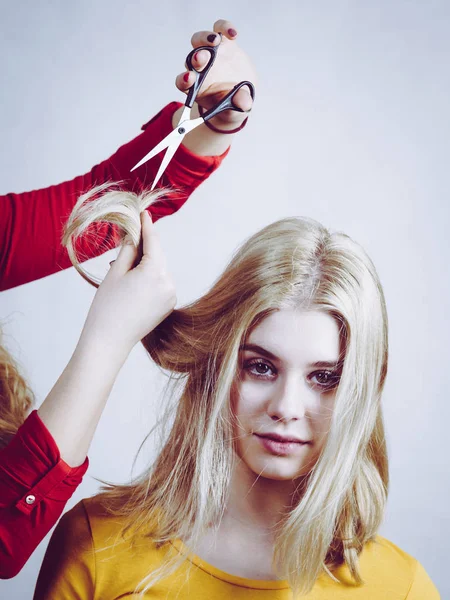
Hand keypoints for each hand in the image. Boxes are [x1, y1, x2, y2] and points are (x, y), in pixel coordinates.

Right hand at [80, 212, 175, 353]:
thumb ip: (128, 249)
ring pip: (159, 268)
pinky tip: (132, 280)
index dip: (147, 225)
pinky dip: (149, 276)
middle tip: (126, 237)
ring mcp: (171, 295)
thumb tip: (134, 233)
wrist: (109, 342)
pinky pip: (160, 282)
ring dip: (145, 262)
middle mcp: (169, 283)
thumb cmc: (107, 307)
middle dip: (143, 246)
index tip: (143, 212)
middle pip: (158, 255)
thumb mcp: (115, 272)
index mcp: (156, 272)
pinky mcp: (169, 305)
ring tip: (122, 266)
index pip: (153, 241)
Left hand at [175, 19, 256, 127]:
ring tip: (215, 40)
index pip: (182, 82)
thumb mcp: (235, 109)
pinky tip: (233, 34)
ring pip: (199, 40)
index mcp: (195, 87)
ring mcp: (210, 53)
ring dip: (205, 38)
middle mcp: (198, 68)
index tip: (189, 79)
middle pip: (190, 58)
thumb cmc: (231, 104)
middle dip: (195, 58)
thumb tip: (244, 102)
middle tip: (201, 58)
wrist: (240, 94)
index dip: (183, 80)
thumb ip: (237, 105)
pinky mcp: (223, 43)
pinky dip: (224, 28)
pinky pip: (219, 29)